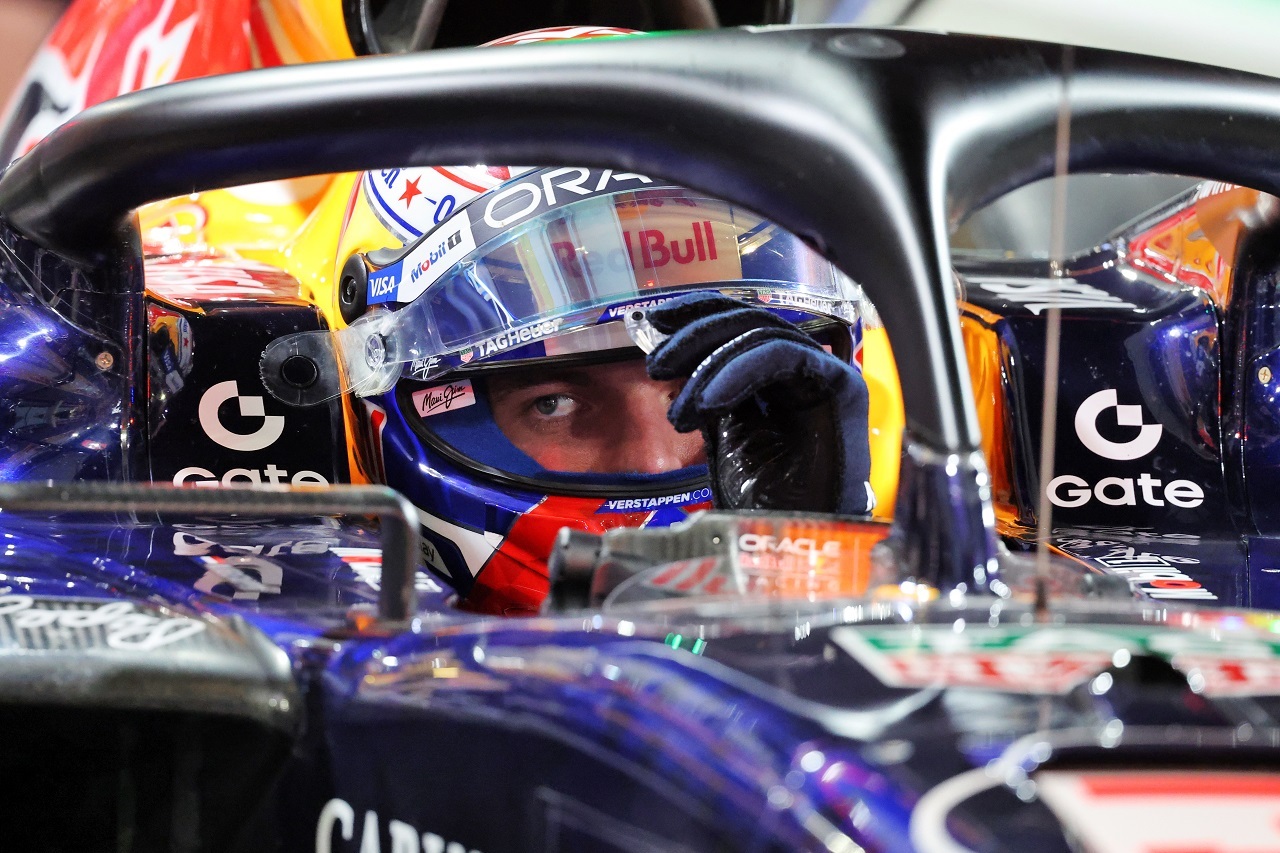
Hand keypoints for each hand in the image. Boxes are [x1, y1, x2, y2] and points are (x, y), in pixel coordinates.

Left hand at [646, 292, 873, 514]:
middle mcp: (804, 372)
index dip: (698, 316)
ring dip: (710, 364)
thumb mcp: (725, 437)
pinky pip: (783, 357)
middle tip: (657, 365)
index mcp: (778, 380)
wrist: (798, 544)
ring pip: (764, 335)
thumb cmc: (766, 504)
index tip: (654, 322)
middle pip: (750, 322)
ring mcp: (825, 376)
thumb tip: (676, 363)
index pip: (740, 325)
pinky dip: (739, 371)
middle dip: (696, 336)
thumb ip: (712, 397)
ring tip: (679, 411)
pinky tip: (707, 402)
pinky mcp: (841, 387)